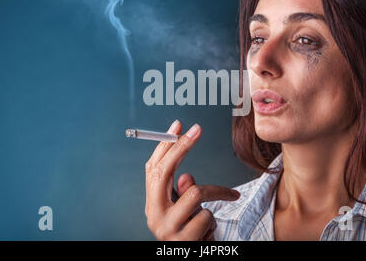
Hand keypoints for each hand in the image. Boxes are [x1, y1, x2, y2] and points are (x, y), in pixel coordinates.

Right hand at [145, 120, 239, 240]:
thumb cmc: (190, 234)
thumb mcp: (184, 211)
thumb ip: (182, 192)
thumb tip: (187, 177)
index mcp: (152, 204)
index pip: (153, 168)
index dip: (164, 145)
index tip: (178, 125)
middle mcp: (154, 215)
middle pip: (164, 172)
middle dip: (181, 147)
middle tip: (197, 129)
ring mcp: (167, 228)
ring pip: (195, 193)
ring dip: (213, 195)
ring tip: (213, 210)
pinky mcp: (183, 240)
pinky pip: (207, 216)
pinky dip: (213, 222)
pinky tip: (208, 234)